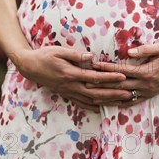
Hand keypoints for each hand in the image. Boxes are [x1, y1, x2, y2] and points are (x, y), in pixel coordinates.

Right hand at [12, 46, 134, 112]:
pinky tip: (103, 108)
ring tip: (121, 101)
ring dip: (107, 101)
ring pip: (91, 100)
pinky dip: (93, 107)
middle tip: (129, 93)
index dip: (110, 77)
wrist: (29, 66)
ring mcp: (69, 92)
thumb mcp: (59, 51)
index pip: (95, 77)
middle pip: (96, 93)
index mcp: (71, 74)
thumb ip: (75, 55)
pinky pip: (81, 103)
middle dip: (114, 94)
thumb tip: (92, 57)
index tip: (123, 76)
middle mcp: (71, 86)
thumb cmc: (44, 55)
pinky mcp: (66, 94)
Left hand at [85, 43, 158, 106]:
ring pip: (123, 96)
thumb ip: (145, 50)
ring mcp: (147, 92)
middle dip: (101, 84)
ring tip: (91, 96)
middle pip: (119, 85)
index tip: (94, 66)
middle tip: (85, 82)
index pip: (122, 71)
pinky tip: (109, 104)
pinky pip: (131, 102)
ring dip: (107, 96)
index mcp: (147, 72)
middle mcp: (145, 84)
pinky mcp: (149, 95)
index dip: (107, 68)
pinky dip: (119, 103)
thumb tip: (128, 52)